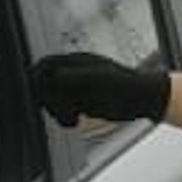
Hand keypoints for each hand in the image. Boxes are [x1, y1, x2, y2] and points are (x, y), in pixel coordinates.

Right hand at [31, 51, 170, 126]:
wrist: (145, 99)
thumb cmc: (125, 88)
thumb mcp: (96, 81)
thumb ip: (73, 78)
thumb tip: (54, 76)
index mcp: (77, 61)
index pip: (46, 65)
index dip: (38, 78)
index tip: (37, 95)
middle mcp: (76, 71)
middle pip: (47, 83)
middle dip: (50, 100)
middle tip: (59, 112)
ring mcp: (80, 85)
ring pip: (56, 96)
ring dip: (58, 110)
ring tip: (72, 119)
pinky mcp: (85, 98)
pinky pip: (67, 105)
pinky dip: (66, 115)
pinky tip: (76, 120)